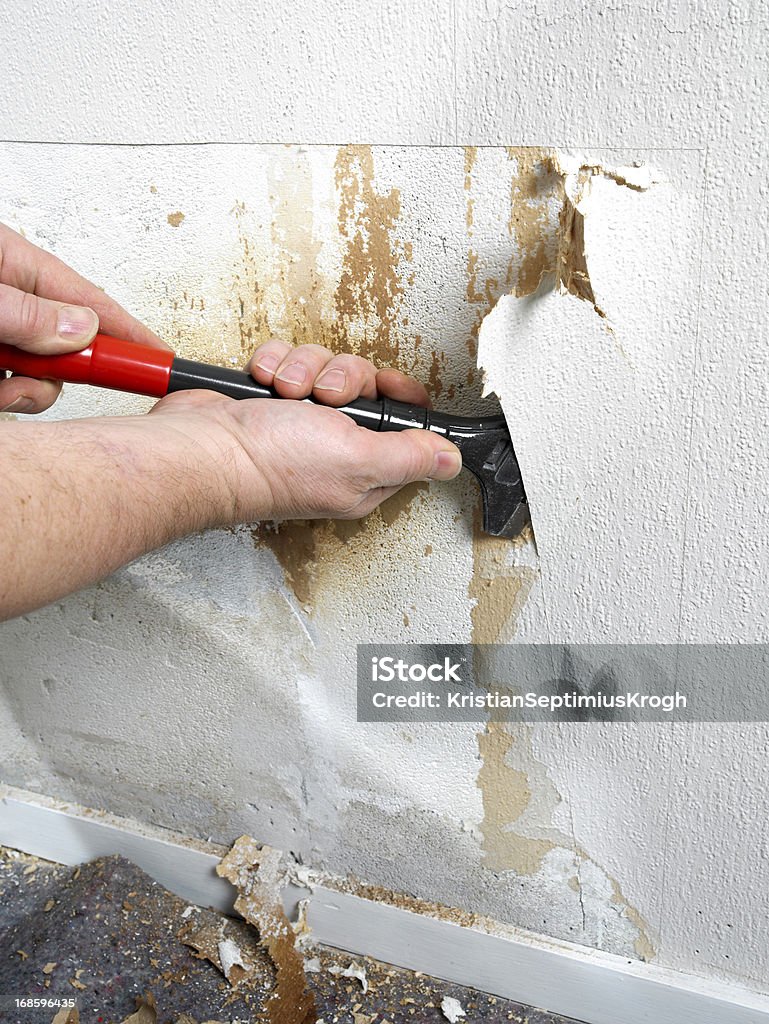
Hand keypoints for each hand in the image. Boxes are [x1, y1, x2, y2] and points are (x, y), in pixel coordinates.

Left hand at [0, 223, 165, 413]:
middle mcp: (10, 297)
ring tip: (0, 385)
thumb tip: (81, 329)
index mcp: (15, 263)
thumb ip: (26, 311)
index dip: (130, 334)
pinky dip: (6, 394)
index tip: (160, 360)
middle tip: (40, 378)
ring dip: (27, 389)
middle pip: (67, 346)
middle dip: (63, 372)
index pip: (90, 301)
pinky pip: (11, 383)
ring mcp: (0, 330)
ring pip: (39, 373)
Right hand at [150, 340, 462, 523]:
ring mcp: (299, 420)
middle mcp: (333, 445)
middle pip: (364, 386)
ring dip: (306, 369)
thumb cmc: (270, 464)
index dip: (401, 399)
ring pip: (326, 367)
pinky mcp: (268, 396)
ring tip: (286, 391)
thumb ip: (410, 457)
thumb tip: (451, 460)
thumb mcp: (358, 460)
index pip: (404, 426)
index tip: (388, 386)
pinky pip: (288, 359)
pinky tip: (263, 382)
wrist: (200, 448)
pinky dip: (275, 363)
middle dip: (345, 378)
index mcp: (364, 471)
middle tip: (327, 396)